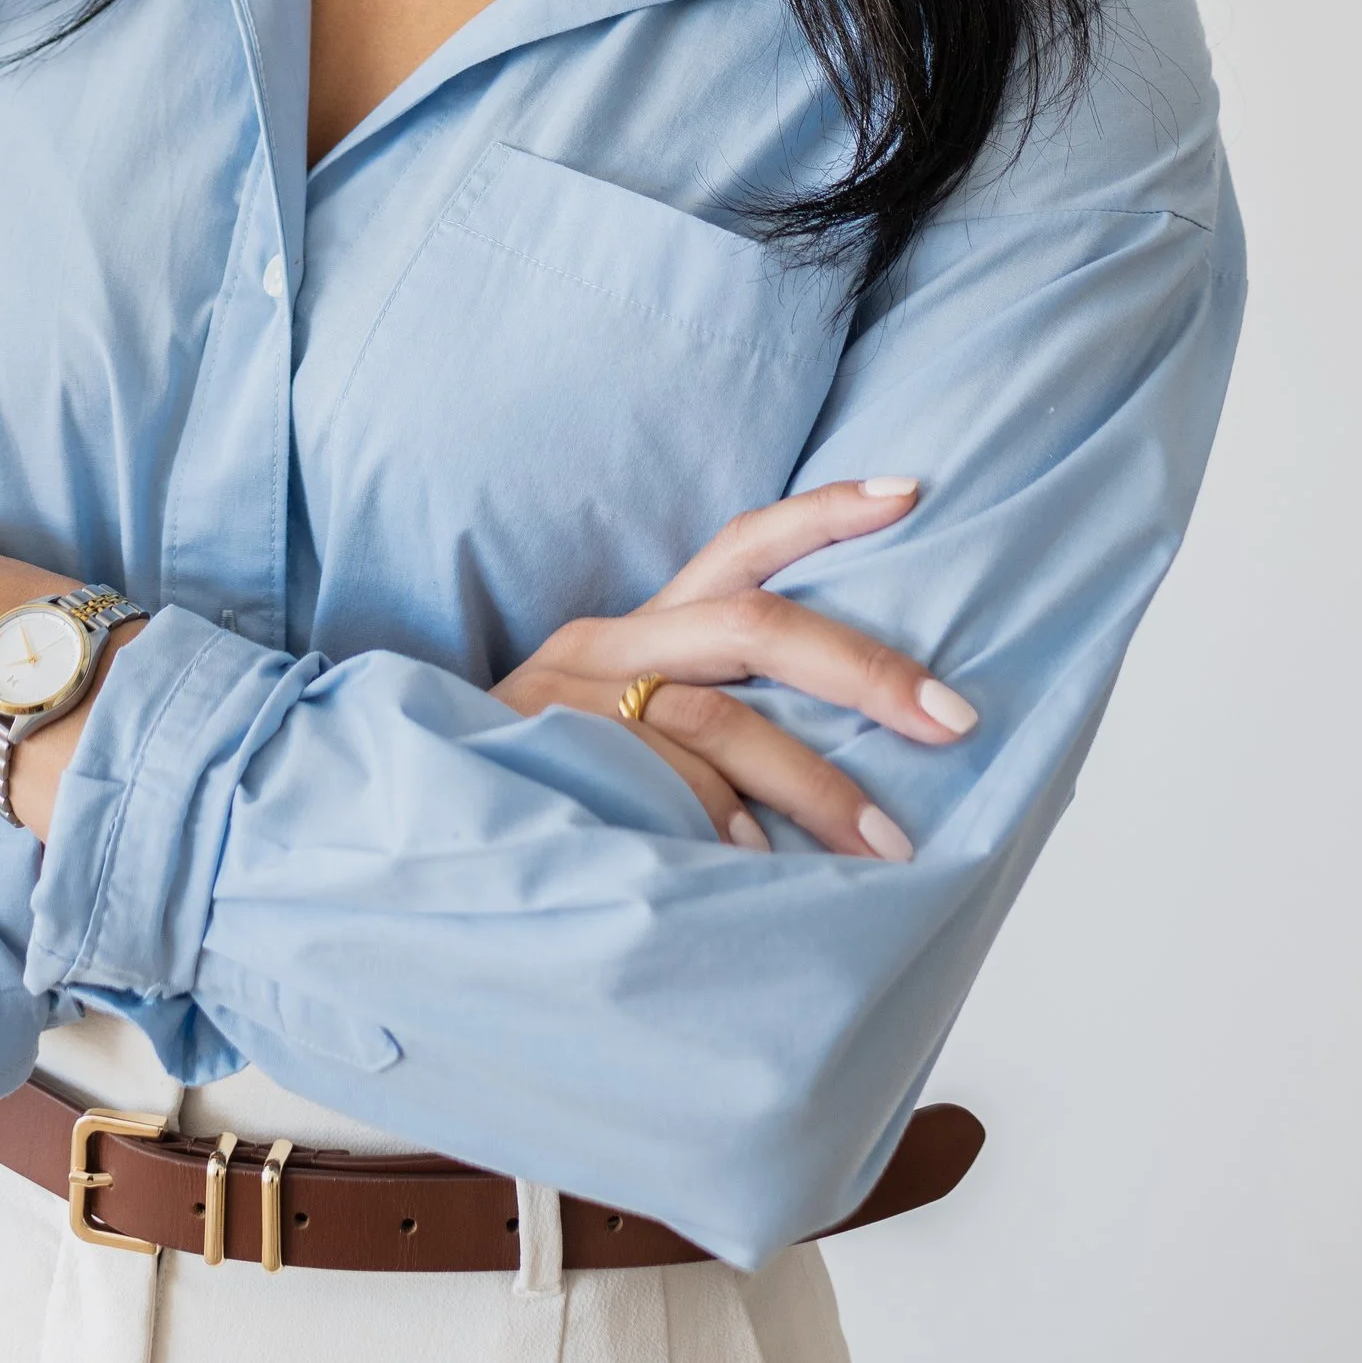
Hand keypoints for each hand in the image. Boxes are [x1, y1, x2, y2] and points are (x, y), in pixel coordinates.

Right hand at [492, 479, 974, 860]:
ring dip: (814, 783)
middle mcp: (607, 646)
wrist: (408, 820)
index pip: (740, 545)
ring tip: (889, 846)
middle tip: (953, 717)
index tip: (912, 491)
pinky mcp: (549, 761)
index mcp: (638, 629)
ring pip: (718, 721)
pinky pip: (659, 788)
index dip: (823, 515)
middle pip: (754, 626)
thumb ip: (710, 725)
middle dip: (863, 669)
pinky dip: (721, 826)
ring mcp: (573, 703)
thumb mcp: (622, 731)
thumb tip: (847, 751)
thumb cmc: (543, 783)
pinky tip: (765, 872)